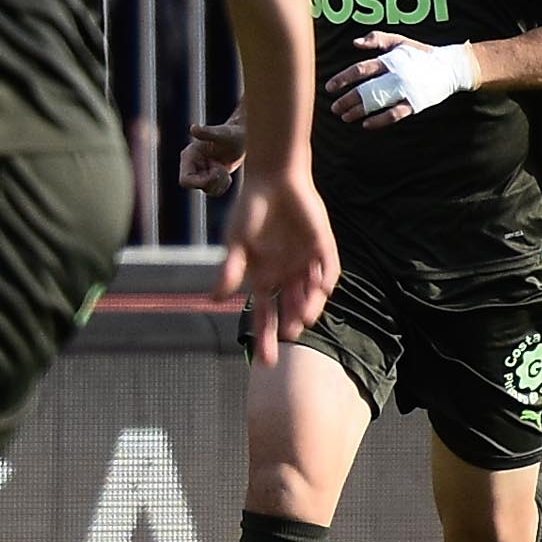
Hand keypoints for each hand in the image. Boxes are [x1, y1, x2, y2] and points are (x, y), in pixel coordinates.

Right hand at [176, 118, 245, 195]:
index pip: (185, 180)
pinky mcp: (209, 177)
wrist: (242, 138)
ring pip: (207, 190)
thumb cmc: (233, 133)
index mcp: (189, 156)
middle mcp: (192, 165)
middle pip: (196, 186)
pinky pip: (214, 191)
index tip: (216, 172)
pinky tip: (227, 173)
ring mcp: (200, 172)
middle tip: (222, 168)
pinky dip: (223, 186)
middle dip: (213, 180)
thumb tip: (193, 128)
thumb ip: (208, 132)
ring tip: (225, 168)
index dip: (201, 182)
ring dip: (220, 183)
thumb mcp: (223, 134)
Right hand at [215, 162, 337, 363]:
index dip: (264, 337)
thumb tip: (214, 300)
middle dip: (288, 326)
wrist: (273, 180)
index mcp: (263, 277)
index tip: (265, 361)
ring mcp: (306, 262)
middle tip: (288, 339)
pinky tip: (322, 290)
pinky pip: (328, 269)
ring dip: (308, 306)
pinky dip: (325, 280)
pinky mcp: (323, 247)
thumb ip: (230, 270)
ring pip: (310, 293)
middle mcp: (286, 275)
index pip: (264, 314)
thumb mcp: (236, 243)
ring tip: (304, 317)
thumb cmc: (249, 212)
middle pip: (289, 309)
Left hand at [327, 31, 478, 126]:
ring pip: (377, 103)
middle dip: (347, 100)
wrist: (451, 67)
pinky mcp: (415, 103)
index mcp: (390, 60)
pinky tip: (366, 124)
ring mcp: (406, 90)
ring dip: (358, 112)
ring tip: (345, 117)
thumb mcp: (399, 41)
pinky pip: (395, 115)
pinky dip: (380, 121)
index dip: (343, 79)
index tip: (330, 88)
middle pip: (366, 90)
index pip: (361, 69)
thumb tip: (354, 43)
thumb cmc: (419, 53)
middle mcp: (397, 76)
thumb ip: (377, 39)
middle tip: (334, 107)